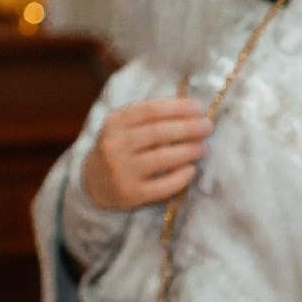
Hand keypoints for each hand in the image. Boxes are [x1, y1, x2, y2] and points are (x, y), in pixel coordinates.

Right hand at [80, 97, 210, 210]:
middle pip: (158, 132)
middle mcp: (115, 145)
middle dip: (188, 128)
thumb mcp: (125, 126)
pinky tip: (192, 170)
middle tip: (208, 127)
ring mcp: (121, 171)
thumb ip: (151, 116)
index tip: (199, 108)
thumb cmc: (120, 148)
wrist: (94, 182)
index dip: (178, 108)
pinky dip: (180, 177)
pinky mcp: (130, 194)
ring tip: (203, 147)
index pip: (151, 110)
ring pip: (161, 158)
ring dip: (188, 151)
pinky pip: (161, 186)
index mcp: (115, 123)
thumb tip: (192, 110)